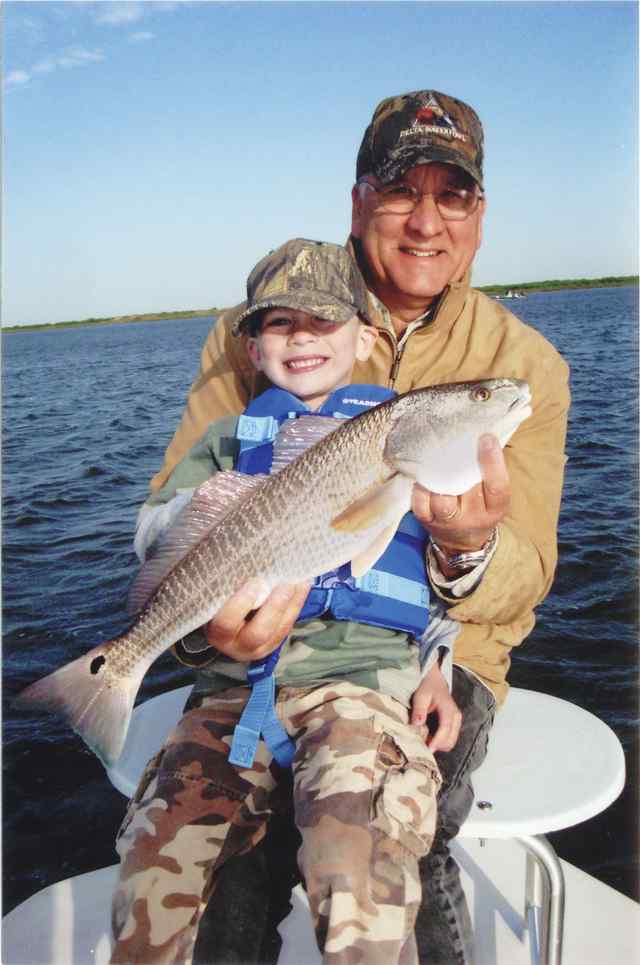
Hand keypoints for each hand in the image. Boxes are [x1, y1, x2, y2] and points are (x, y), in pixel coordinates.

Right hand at [204, 579, 310, 661]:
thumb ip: (228, 586)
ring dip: (292, 603)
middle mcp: (238, 645)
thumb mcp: (218, 597)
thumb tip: (247, 560)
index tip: (255, 581)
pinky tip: (302, 584)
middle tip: (285, 584)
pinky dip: (297, 603)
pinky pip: (289, 625)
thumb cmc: (219, 603)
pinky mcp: (275, 642)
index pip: (227, 622)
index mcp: (218, 633)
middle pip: (258, 633)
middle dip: (275, 607)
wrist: (226, 625)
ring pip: (279, 630)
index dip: (241, 603)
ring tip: (299, 580)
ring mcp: (259, 648)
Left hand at [411, 433, 509, 553]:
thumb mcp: (494, 496)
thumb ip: (490, 472)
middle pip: (467, 490)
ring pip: (441, 499)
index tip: (486, 438)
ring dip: (438, 478)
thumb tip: (482, 437)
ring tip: (437, 461)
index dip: (492, 462)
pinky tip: (423, 477)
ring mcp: (449, 522)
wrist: (463, 542)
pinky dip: (420, 489)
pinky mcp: (428, 521)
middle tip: (455, 444)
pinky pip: (420, 504)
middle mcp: (474, 517)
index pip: (497, 485)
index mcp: (495, 508)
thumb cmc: (480, 508)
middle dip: (460, 465)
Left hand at [411, 663, 461, 751]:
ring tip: (423, 741)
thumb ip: (419, 710)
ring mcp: (456, 722)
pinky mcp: (453, 725)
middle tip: (421, 746)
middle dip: (437, 746)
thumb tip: (417, 724)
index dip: (437, 741)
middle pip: (450, 740)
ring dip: (438, 745)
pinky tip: (428, 738)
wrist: (434, 680)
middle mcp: (456, 717)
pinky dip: (439, 742)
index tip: (427, 749)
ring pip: (450, 742)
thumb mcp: (420, 696)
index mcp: (448, 709)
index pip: (445, 729)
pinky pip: (448, 739)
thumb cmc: (427, 687)